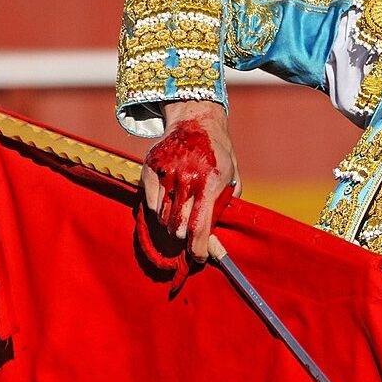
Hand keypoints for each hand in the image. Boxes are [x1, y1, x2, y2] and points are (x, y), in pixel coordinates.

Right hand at [141, 100, 238, 261]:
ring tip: (182, 212)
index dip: (197, 249)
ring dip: (172, 223)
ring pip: (162, 217)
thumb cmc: (219, 155)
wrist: (196, 122)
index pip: (199, 227)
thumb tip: (213, 237)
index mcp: (209, 183)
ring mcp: (165, 174)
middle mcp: (186, 179)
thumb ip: (224, 206)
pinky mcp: (150, 170)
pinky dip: (160, 208)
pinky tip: (171, 198)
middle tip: (190, 235)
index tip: (198, 258)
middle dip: (184, 238)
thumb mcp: (232, 178)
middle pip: (178, 227)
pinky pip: (151, 203)